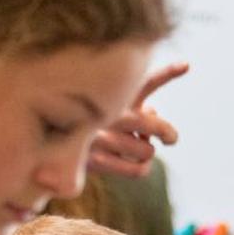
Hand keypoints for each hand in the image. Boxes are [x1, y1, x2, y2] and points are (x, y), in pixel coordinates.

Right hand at [89, 62, 188, 177]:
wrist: (46, 147)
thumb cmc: (85, 121)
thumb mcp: (108, 104)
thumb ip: (133, 102)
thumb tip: (154, 111)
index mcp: (111, 96)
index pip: (143, 82)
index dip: (167, 73)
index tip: (187, 64)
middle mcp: (105, 114)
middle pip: (152, 124)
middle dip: (167, 133)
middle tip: (170, 139)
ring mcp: (100, 138)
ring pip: (148, 150)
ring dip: (146, 150)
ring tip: (134, 146)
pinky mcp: (97, 161)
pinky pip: (139, 169)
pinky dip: (142, 167)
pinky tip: (134, 162)